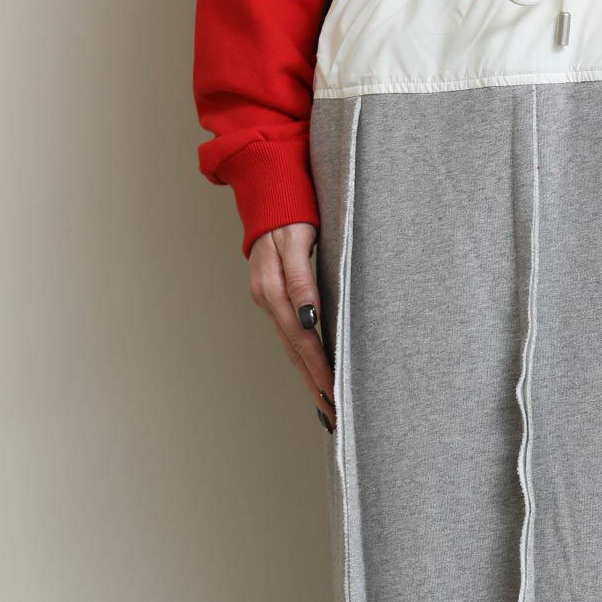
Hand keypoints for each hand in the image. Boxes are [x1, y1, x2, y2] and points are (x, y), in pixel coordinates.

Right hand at [248, 223, 336, 429]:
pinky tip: (312, 375)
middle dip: (315, 383)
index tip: (335, 393)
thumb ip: (302, 280)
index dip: (319, 367)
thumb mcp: (299, 240)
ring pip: (290, 345)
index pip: (302, 338)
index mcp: (274, 286)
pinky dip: (300, 357)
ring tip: (325, 406)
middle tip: (334, 416)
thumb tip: (308, 318)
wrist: (268, 185)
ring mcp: (266, 296)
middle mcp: (267, 296)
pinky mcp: (270, 295)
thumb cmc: (292, 208)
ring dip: (308, 377)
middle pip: (295, 349)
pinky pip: (286, 333)